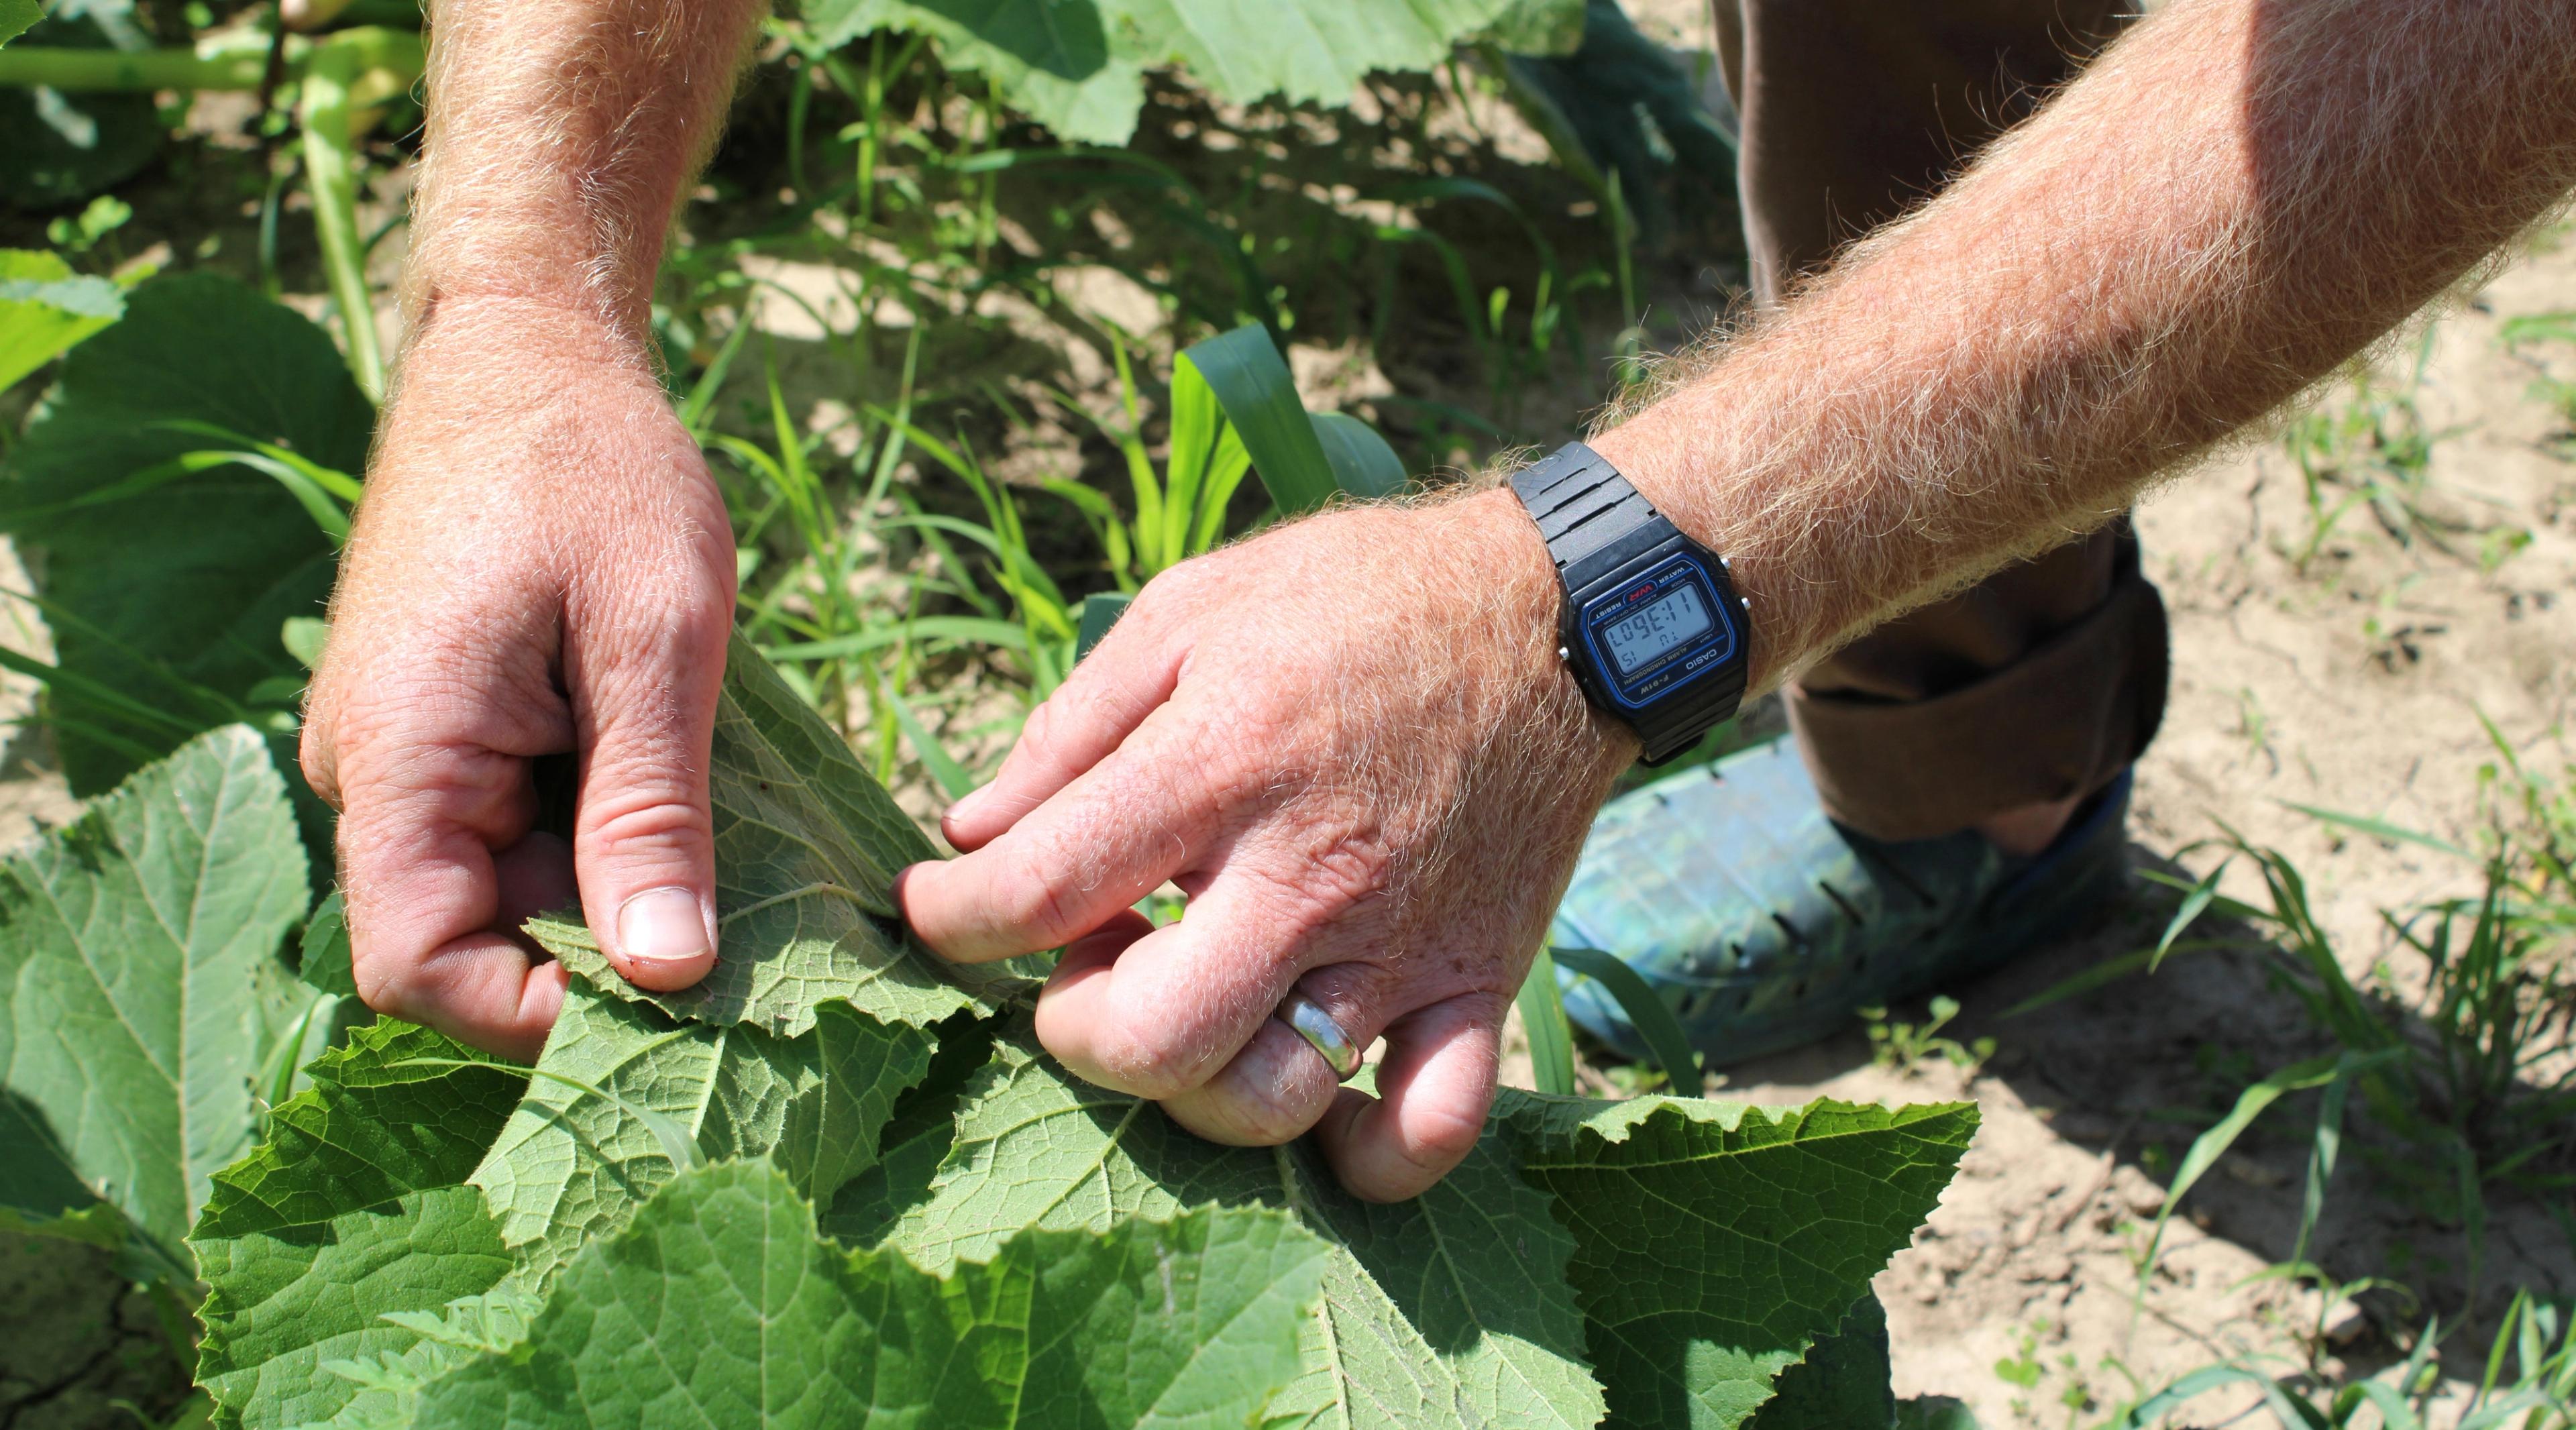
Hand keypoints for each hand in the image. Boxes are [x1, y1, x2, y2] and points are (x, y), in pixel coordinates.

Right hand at [300, 297, 736, 1062]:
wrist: (530, 351)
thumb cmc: (597, 471)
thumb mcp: (656, 643)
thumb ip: (650, 812)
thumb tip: (666, 974)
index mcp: (398, 755)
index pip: (421, 968)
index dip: (536, 1010)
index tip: (669, 987)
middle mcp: (369, 772)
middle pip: (466, 938)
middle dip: (596, 945)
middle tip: (736, 914)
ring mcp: (399, 753)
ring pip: (498, 885)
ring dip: (605, 882)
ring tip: (717, 831)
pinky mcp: (440, 731)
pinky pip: (507, 825)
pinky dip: (593, 828)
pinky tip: (674, 783)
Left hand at [898, 489, 1633, 1200]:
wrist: (1557, 616)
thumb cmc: (1353, 602)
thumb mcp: (1191, 611)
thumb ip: (1071, 727)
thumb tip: (972, 835)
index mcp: (1222, 765)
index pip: (1041, 890)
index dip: (955, 918)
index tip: (942, 908)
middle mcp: (1310, 874)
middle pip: (1146, 1038)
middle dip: (1075, 1027)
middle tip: (1089, 964)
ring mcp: (1400, 942)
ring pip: (1269, 1102)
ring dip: (1195, 1086)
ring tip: (1191, 1004)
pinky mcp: (1477, 980)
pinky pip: (1430, 1128)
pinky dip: (1366, 1155)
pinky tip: (1318, 1102)